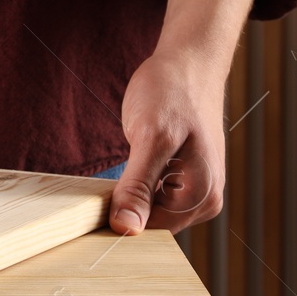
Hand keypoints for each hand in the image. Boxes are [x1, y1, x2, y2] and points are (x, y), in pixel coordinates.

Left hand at [113, 47, 226, 233]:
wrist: (188, 64)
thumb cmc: (172, 94)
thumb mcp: (150, 138)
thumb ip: (138, 187)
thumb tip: (126, 228)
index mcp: (202, 198)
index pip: (149, 230)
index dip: (117, 218)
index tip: (91, 203)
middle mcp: (205, 201)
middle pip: (150, 223)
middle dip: (124, 207)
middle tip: (102, 181)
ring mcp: (196, 190)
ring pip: (149, 210)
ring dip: (128, 195)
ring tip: (120, 166)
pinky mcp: (184, 178)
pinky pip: (153, 195)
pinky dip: (135, 186)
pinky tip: (128, 166)